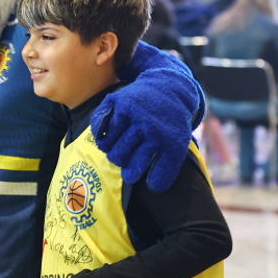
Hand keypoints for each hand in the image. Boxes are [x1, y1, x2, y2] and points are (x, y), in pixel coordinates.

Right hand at [92, 68, 203, 192]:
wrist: (170, 88)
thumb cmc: (171, 124)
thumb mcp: (177, 146)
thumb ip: (165, 169)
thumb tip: (153, 189)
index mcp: (166, 141)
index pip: (145, 171)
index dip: (139, 176)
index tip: (139, 176)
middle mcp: (147, 127)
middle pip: (121, 160)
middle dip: (123, 165)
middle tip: (127, 161)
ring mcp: (132, 114)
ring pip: (109, 147)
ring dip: (112, 151)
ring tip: (119, 149)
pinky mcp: (118, 102)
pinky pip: (100, 128)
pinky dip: (102, 136)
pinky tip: (108, 137)